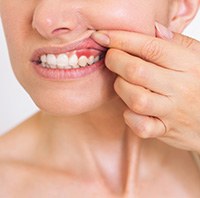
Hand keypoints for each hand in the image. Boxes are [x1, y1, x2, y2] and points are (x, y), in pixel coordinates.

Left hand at [92, 22, 199, 152]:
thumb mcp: (196, 56)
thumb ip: (174, 42)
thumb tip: (150, 28)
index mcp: (187, 64)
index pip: (150, 47)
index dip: (122, 39)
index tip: (104, 36)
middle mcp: (179, 88)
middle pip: (137, 71)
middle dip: (115, 61)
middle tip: (111, 57)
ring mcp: (172, 111)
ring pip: (136, 99)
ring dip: (121, 88)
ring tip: (122, 83)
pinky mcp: (165, 130)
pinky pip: (142, 127)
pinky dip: (130, 117)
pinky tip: (130, 109)